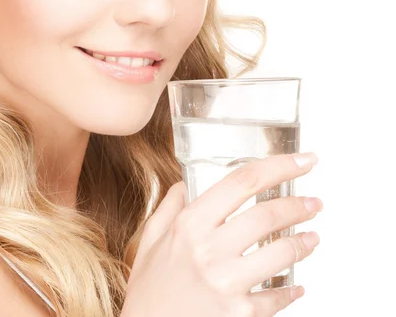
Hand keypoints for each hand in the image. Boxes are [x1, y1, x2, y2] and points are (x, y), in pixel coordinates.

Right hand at [121, 152, 320, 316]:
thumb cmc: (148, 291)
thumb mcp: (150, 242)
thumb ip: (167, 209)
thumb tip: (181, 186)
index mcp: (188, 225)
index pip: (241, 182)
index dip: (278, 166)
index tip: (302, 160)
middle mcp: (209, 250)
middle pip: (267, 215)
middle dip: (299, 205)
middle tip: (314, 203)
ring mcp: (226, 284)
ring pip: (280, 254)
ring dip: (303, 243)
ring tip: (312, 238)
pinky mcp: (238, 314)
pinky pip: (276, 298)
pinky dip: (291, 290)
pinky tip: (297, 285)